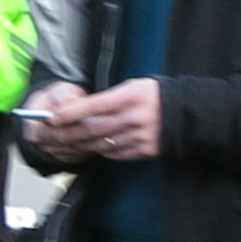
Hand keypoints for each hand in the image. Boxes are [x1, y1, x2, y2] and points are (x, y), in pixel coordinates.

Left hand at [42, 79, 161, 161]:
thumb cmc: (155, 96)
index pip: (94, 105)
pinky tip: (95, 147)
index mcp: (132, 96)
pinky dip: (102, 151)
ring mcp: (141, 136)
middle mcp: (135, 117)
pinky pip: (116, 154)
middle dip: (68, 133)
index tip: (52, 117)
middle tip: (51, 135)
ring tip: (68, 143)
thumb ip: (109, 99)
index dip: (70, 112)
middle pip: (93, 129)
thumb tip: (79, 112)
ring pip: (101, 144)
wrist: (189, 113)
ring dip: (81, 145)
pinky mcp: (145, 150)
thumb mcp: (134, 87)